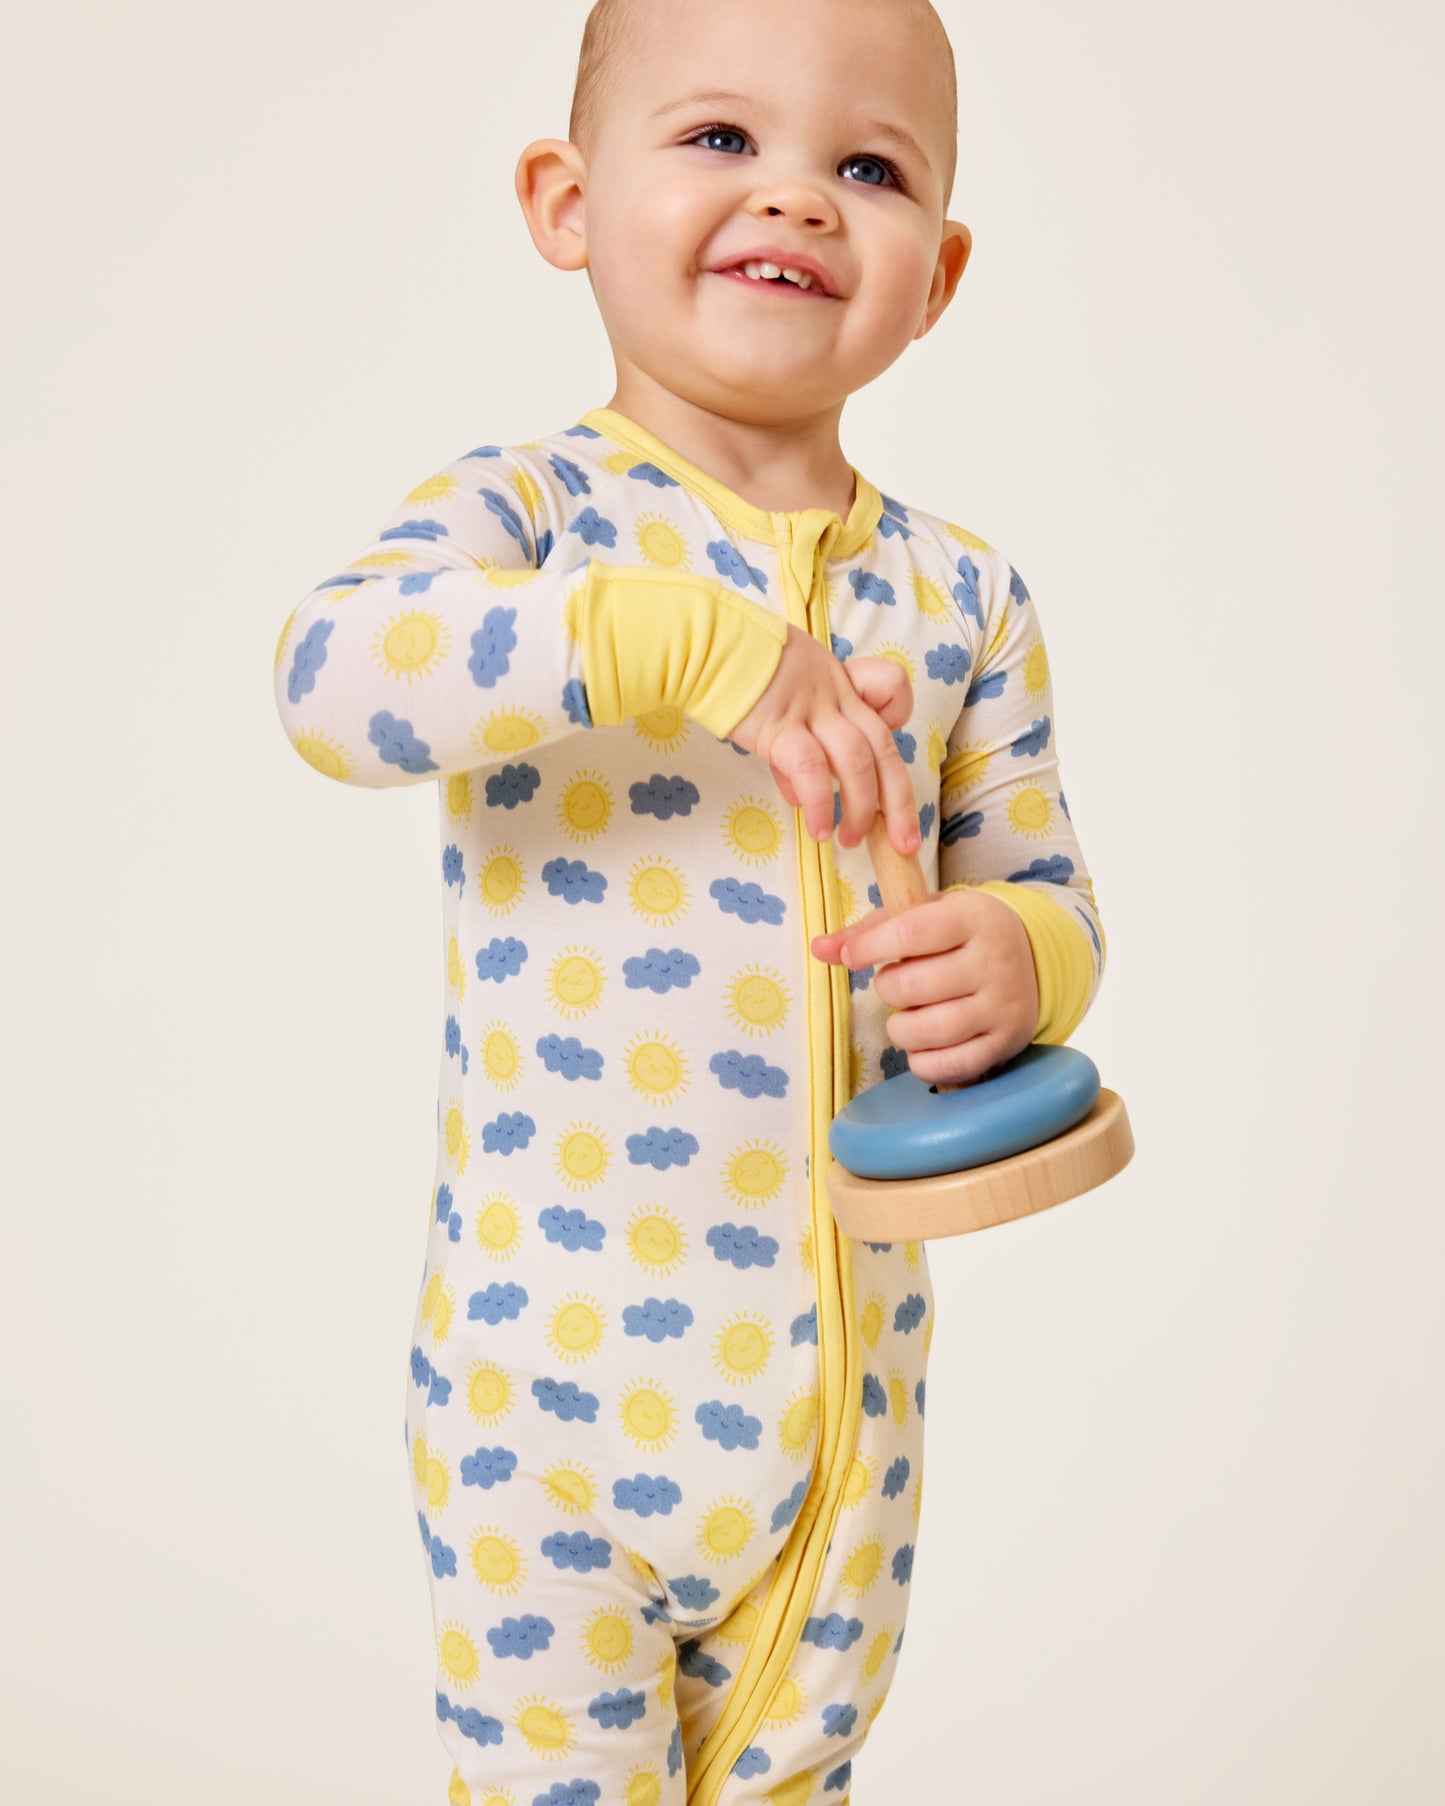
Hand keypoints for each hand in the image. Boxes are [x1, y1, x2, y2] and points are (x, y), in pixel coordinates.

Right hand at [728, 634, 919, 857]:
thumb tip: (801, 795)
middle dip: (900, 802)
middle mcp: (834, 694)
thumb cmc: (735, 669)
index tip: (880, 753)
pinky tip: (817, 828)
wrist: (706, 645)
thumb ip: (797, 743)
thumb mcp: (781, 697)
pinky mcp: (781, 727)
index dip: (897, 721)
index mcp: (838, 681)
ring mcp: (810, 709)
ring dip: (859, 809)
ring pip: (857, 762)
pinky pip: (811, 770)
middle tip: (904, 842)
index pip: (890, 691)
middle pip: (884, 746)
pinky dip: (820, 804)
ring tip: (849, 840)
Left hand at [810, 887, 1039, 1084]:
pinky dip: (922, 1061)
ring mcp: (1003, 1005)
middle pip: (912, 986)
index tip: (852, 957)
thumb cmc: (960, 934)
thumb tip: (819, 949)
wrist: (1033, 956)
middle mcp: (994, 961)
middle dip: (887, 988)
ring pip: (928, 1030)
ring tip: (908, 1014)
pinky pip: (950, 1066)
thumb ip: (868, 931)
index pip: (912, 932)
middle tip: (896, 984)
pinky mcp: (1007, 1042)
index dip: (870, 948)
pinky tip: (922, 1044)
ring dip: (901, 1028)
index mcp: (973, 918)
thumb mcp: (923, 915)